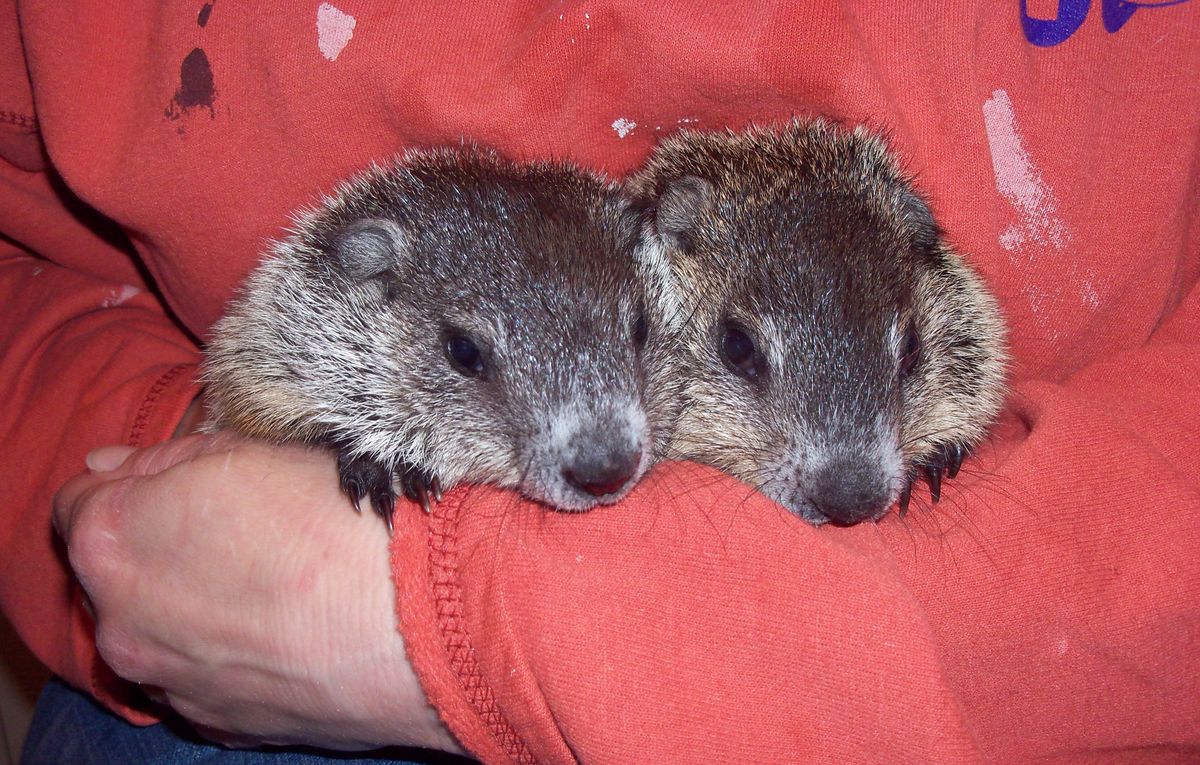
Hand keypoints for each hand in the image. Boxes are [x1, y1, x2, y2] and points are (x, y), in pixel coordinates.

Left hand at [53, 433, 460, 752]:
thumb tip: (111, 464)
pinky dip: (229, 656)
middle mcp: (121, 620)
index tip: (187, 487)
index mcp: (114, 537)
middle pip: (116, 573)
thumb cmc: (339, 522)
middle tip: (243, 534)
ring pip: (158, 631)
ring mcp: (167, 681)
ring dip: (195, 608)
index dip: (135, 487)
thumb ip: (165, 459)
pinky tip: (287, 633)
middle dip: (162, 551)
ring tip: (277, 589)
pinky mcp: (216, 723)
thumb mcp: (253, 452)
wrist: (419, 618)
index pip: (81, 501)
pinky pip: (201, 678)